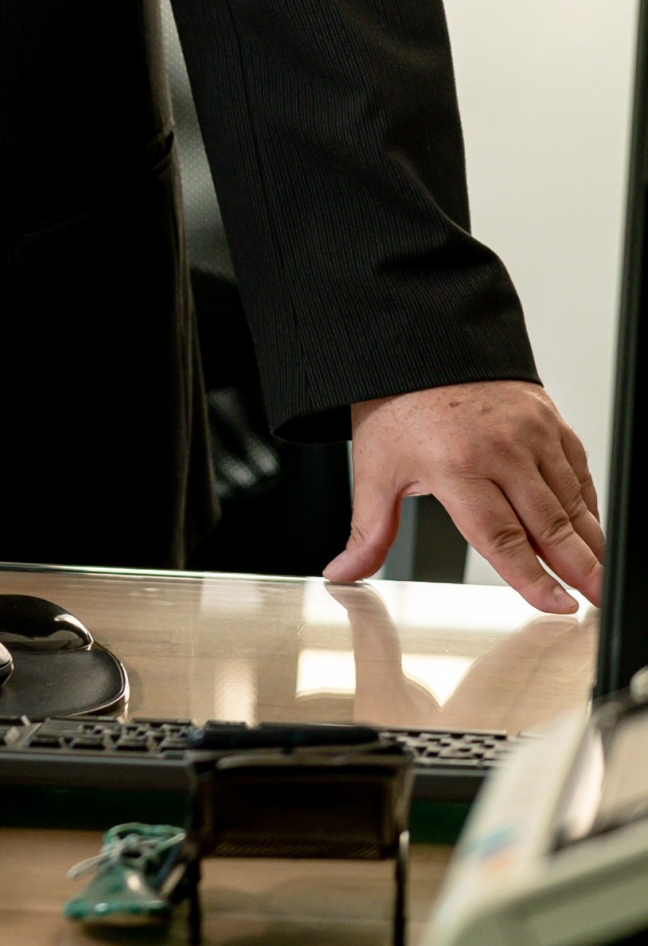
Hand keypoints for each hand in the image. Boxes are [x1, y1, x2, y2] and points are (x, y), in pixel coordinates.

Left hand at [326, 380, 600, 613]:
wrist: (414, 339)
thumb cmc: (395, 404)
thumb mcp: (374, 469)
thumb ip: (369, 530)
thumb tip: (343, 572)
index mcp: (456, 467)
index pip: (501, 538)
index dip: (533, 579)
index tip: (558, 606)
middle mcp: (500, 449)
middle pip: (548, 524)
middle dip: (581, 570)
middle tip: (599, 601)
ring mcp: (529, 431)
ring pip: (569, 499)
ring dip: (590, 542)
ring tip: (603, 578)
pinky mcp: (547, 418)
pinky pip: (576, 469)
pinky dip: (587, 502)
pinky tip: (591, 529)